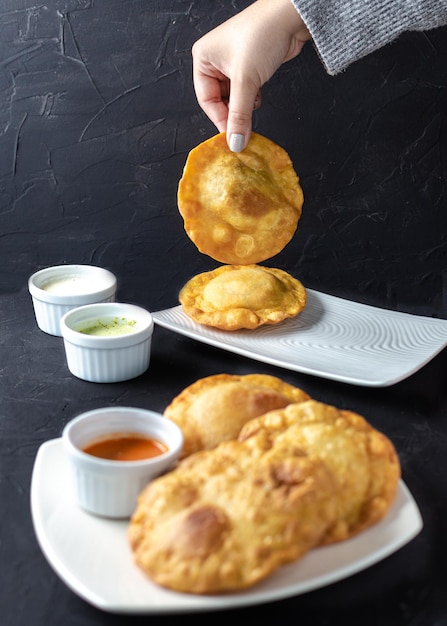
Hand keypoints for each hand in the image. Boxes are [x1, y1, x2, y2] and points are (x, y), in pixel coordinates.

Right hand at [192, 0, 310, 150]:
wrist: (290, 17)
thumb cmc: (262, 36)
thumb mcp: (246, 81)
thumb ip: (239, 116)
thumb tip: (235, 143)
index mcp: (203, 58)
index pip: (206, 99)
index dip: (219, 119)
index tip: (231, 136)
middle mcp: (215, 60)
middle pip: (219, 100)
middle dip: (233, 113)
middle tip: (243, 127)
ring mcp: (232, 63)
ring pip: (233, 97)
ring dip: (244, 106)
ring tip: (253, 103)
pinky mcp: (249, 66)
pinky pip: (245, 91)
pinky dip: (252, 98)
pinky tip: (259, 95)